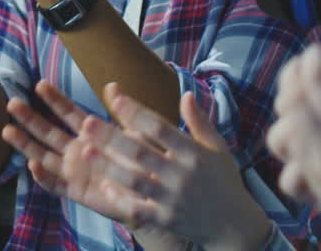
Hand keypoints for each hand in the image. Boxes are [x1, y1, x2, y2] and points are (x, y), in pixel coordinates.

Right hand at [1, 80, 145, 224]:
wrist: (155, 195)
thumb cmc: (147, 162)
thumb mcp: (137, 133)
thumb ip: (124, 112)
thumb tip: (112, 85)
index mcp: (91, 134)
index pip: (68, 113)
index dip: (54, 99)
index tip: (40, 84)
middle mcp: (78, 151)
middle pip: (48, 132)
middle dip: (30, 118)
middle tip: (12, 102)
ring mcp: (74, 172)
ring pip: (43, 156)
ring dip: (25, 144)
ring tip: (7, 129)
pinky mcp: (77, 191)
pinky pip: (55, 185)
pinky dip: (43, 176)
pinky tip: (32, 164)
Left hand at [89, 84, 270, 249]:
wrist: (235, 226)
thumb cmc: (224, 181)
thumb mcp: (218, 149)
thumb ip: (200, 122)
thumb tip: (186, 94)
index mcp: (194, 154)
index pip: (161, 128)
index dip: (137, 113)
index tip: (116, 98)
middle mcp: (182, 175)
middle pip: (141, 153)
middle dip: (112, 137)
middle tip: (87, 122)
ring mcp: (173, 199)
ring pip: (135, 181)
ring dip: (108, 166)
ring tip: (85, 151)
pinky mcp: (166, 219)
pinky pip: (139, 210)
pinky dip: (121, 199)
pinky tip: (103, 186)